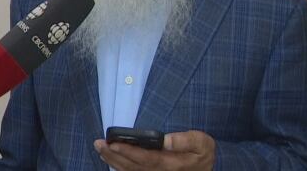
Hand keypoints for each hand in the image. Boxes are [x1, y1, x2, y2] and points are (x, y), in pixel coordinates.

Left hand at [94, 130, 214, 170]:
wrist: (207, 168)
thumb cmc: (203, 154)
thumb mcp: (202, 143)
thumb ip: (184, 140)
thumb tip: (165, 139)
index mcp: (171, 164)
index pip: (146, 158)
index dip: (128, 151)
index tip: (114, 144)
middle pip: (133, 166)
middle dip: (114, 155)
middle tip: (98, 144)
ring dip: (113, 161)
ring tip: (100, 149)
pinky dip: (119, 167)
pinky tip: (110, 159)